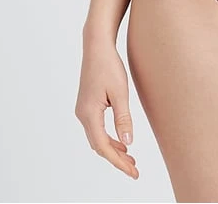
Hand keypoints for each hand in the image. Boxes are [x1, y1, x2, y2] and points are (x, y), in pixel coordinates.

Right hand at [75, 38, 138, 179]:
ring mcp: (83, 110)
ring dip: (113, 148)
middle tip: (134, 169)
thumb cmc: (109, 65)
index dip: (118, 162)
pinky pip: (97, 129)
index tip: (133, 172)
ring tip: (130, 158)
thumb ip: (123, 118)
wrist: (97, 46)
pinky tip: (121, 140)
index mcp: (89, 114)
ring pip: (97, 138)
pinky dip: (108, 138)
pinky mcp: (87, 105)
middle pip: (99, 145)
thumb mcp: (120, 92)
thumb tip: (128, 143)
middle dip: (116, 159)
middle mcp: (82, 115)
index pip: (103, 146)